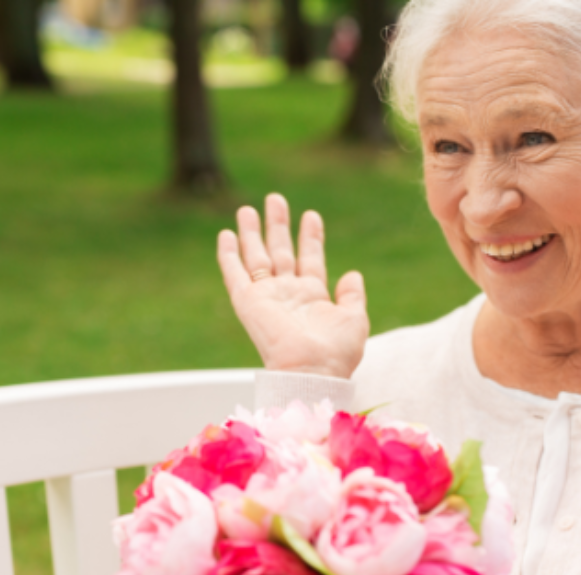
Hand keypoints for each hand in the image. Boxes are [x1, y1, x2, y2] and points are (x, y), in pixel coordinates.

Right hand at [217, 193, 369, 378]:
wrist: (312, 369)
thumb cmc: (336, 351)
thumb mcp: (354, 319)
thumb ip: (352, 295)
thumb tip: (352, 273)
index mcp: (312, 297)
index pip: (310, 258)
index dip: (310, 237)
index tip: (311, 216)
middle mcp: (287, 293)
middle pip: (280, 251)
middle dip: (278, 224)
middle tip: (275, 199)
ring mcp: (266, 296)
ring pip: (256, 256)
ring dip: (251, 232)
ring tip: (247, 208)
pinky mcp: (247, 301)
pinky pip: (234, 273)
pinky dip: (229, 255)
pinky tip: (226, 235)